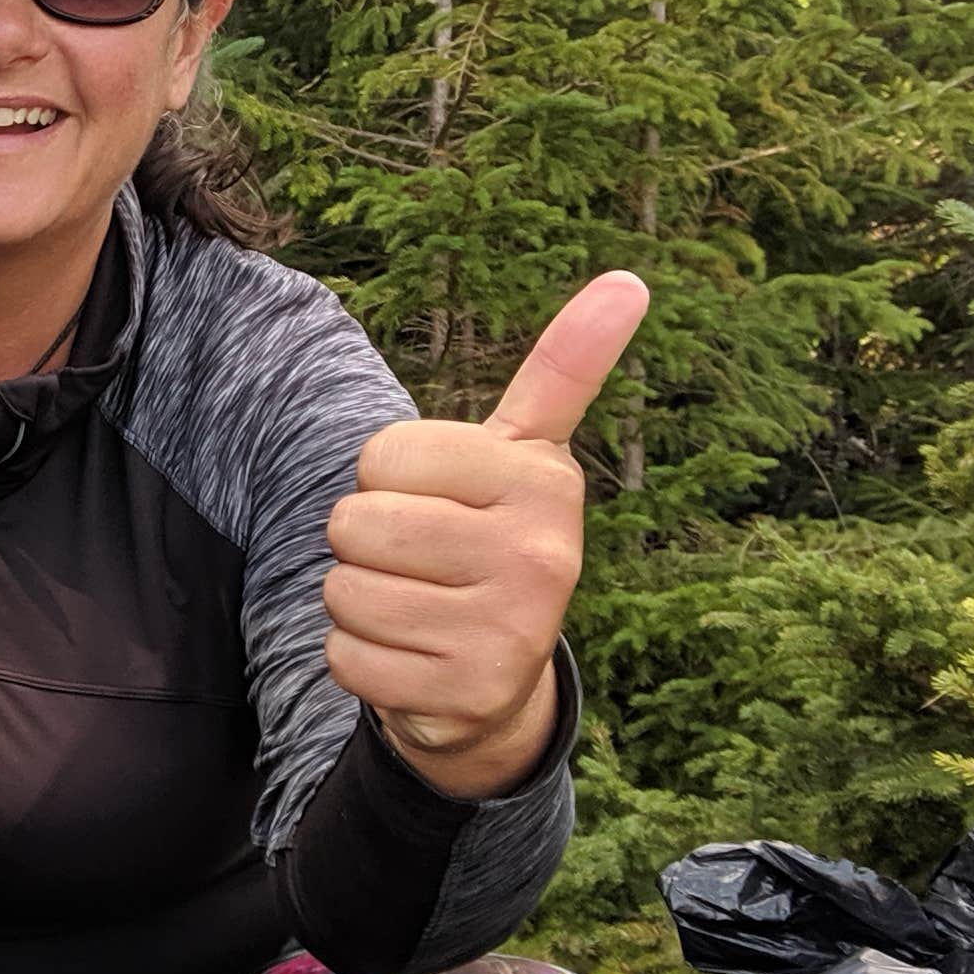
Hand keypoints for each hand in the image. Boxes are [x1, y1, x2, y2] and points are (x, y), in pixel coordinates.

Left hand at [323, 273, 648, 798]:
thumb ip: (565, 368)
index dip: (385, 478)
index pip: (382, 455)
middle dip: (363, 542)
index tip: (436, 498)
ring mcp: (508, 630)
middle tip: (419, 561)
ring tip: (416, 607)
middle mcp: (540, 555)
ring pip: (343, 591)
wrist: (498, 674)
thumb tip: (630, 279)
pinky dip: (359, 660)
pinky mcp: (467, 693)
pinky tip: (410, 657)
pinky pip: (346, 658)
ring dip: (356, 602)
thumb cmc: (491, 536)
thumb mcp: (526, 452)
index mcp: (543, 481)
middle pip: (355, 523)